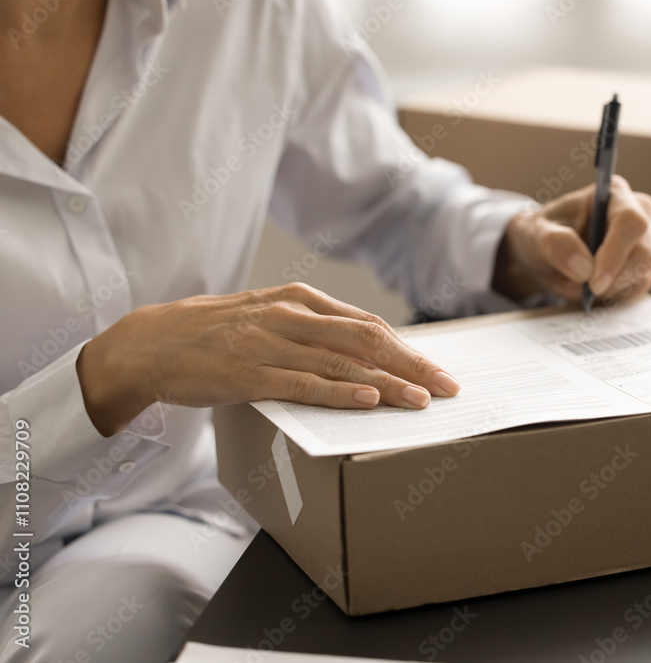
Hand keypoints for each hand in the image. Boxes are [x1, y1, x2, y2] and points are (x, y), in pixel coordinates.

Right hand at [76, 283, 460, 435]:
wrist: (151, 343)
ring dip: (388, 383)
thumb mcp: (268, 318)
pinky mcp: (251, 373)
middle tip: (447, 388)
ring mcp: (271, 344)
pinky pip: (305, 383)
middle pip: (368, 341)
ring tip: (421, 400)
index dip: (409, 349)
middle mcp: (292, 317)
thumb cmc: (215, 334)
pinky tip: (368, 400)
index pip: (369, 325)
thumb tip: (360, 352)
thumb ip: (311, 331)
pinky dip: (341, 392)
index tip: (437, 369)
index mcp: (300, 301)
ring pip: (344, 363)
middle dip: (414, 365)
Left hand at [492, 175, 650, 303]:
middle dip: (613, 279)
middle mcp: (639, 212)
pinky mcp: (645, 264)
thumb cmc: (545, 235)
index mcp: (614, 194)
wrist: (547, 253)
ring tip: (583, 283)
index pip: (630, 222)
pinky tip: (594, 288)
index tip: (593, 282)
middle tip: (584, 289)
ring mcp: (647, 239)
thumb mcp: (538, 235)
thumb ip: (556, 245)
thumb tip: (583, 268)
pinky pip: (639, 287)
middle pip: (643, 252)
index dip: (615, 253)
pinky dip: (615, 294)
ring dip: (611, 288)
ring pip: (643, 273)